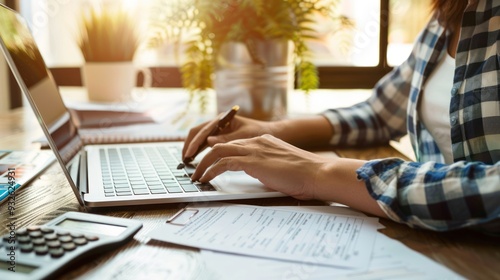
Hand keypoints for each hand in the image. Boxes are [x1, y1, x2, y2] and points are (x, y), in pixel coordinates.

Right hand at [182, 115, 276, 160]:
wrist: (269, 132)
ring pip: (199, 138)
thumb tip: (209, 141)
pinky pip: (205, 142)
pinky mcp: (219, 136)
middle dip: (189, 145)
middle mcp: (218, 122)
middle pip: (197, 133)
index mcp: (223, 119)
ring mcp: (218, 129)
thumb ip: (228, 138)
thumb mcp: (245, 135)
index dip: (195, 143)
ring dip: (193, 148)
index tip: (189, 154)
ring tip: (187, 161)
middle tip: (184, 160)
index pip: (203, 130)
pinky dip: (200, 150)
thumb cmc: (258, 132)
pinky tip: (196, 159)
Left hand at [191, 134, 331, 199]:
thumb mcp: (282, 166)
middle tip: (197, 170)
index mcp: (264, 141)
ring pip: (218, 151)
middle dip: (205, 158)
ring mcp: (254, 150)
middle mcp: (257, 141)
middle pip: (222, 145)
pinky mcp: (253, 161)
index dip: (220, 152)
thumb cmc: (304, 174)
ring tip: (197, 177)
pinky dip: (211, 170)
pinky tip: (206, 179)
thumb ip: (267, 166)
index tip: (210, 163)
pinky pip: (224, 163)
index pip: (235, 144)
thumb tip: (260, 174)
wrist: (316, 173)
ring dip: (204, 165)